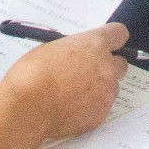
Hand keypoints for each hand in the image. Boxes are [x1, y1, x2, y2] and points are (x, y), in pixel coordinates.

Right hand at [0, 24, 129, 140]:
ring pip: (111, 88)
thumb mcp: (52, 48)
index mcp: (94, 44)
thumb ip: (75, 50)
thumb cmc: (32, 74)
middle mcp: (106, 67)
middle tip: (87, 72)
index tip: (107, 45)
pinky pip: (101, 107)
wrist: (27, 107)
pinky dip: (90, 107)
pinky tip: (69, 108)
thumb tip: (80, 56)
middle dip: (107, 66)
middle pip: (120, 64)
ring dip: (99, 88)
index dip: (112, 40)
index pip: (119, 34)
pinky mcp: (101, 114)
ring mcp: (106, 92)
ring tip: (72, 94)